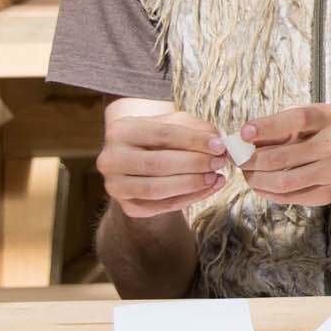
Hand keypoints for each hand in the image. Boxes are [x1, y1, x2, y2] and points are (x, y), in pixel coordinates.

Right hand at [99, 104, 227, 217]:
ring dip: (192, 184)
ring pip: (156, 189)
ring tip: (216, 176)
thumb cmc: (160, 136)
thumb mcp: (175, 123)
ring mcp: (115, 186)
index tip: (219, 145)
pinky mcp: (127, 206)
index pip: (162, 134)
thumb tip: (218, 142)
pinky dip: (189, 199)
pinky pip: (161, 207)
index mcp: (120, 131)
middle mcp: (110, 159)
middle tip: (220, 162)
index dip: (194, 140)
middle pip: (157, 164)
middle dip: (194, 164)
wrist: (139, 159)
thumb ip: (197, 128)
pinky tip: (208, 189)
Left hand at [243, 103, 330, 208]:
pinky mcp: (329, 194)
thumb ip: (280, 125)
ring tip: (245, 172)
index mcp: (328, 119)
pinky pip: (289, 197)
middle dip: (250, 159)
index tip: (243, 132)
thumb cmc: (327, 132)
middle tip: (236, 158)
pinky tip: (260, 184)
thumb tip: (244, 139)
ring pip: (283, 182)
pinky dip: (267, 192)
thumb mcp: (311, 118)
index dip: (267, 127)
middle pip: (282, 157)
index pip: (296, 121)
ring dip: (255, 179)